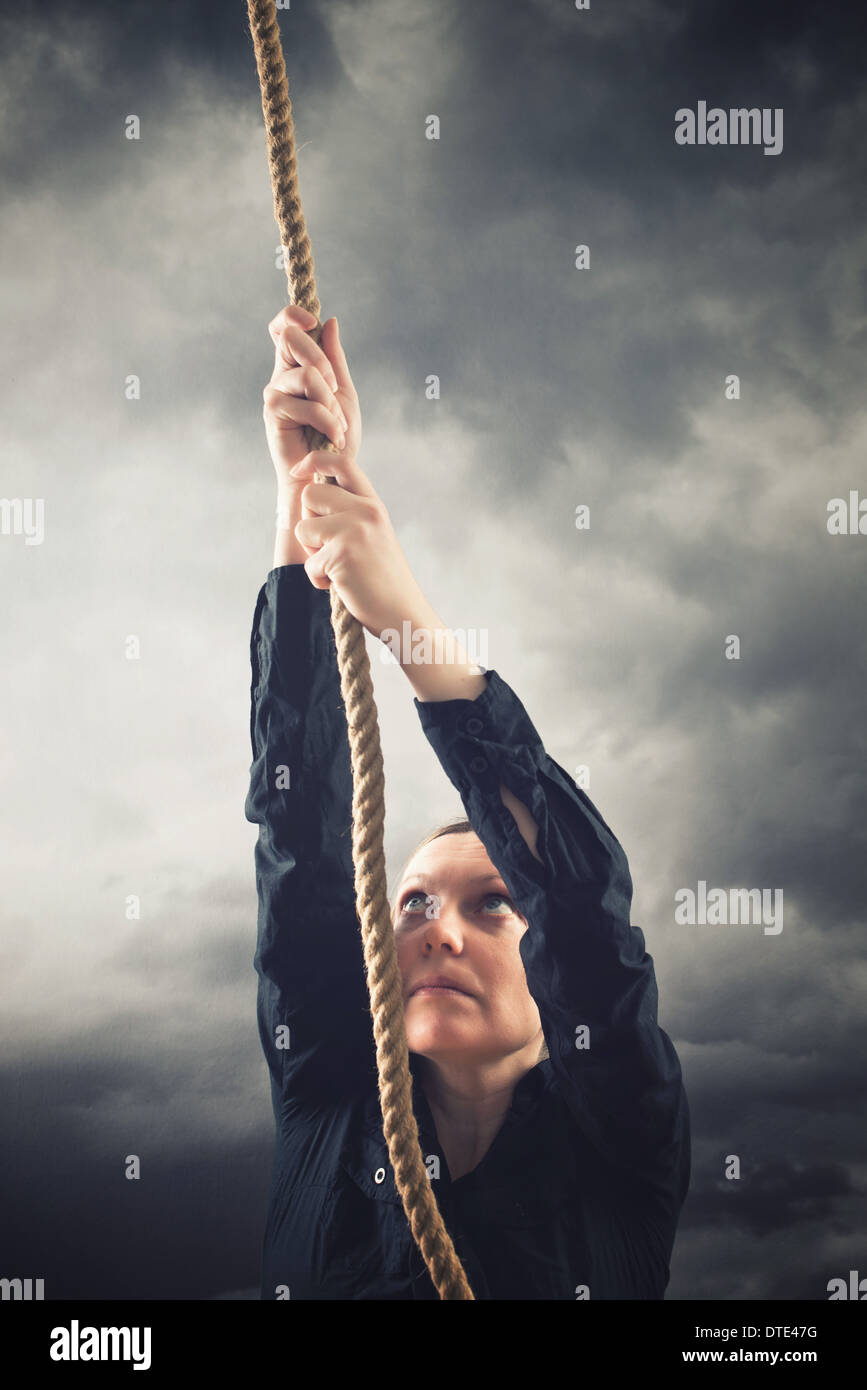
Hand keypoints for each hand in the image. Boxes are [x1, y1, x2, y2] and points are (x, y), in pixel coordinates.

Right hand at [262, 304, 361, 497]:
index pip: (282, 328)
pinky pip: (306, 404)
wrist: (327, 474)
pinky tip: (333, 435)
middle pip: (289, 337)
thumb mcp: (343, 392)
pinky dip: (328, 420)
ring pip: (304, 374)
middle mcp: (281, 376)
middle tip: (335, 389)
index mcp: (296, 366)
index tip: (311, 323)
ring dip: (330, 401)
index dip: (292, 315)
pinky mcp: (274, 414)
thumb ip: (335, 359)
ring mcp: (274, 394)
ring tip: (338, 424)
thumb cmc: (334, 437)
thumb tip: (330, 321)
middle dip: (321, 359)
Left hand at [291, 448, 433, 641]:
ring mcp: (355, 530)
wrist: (402, 612)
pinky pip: (309, 562)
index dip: (313, 461)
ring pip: (303, 527)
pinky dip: (318, 579)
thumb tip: (310, 495)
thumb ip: (350, 512)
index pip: (341, 462)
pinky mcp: (342, 554)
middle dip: (308, 522)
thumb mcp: (373, 534)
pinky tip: (341, 585)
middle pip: (309, 495)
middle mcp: (366, 510)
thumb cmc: (383, 579)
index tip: (297, 472)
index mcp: (373, 503)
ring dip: (311, 553)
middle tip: (328, 547)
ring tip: (337, 568)